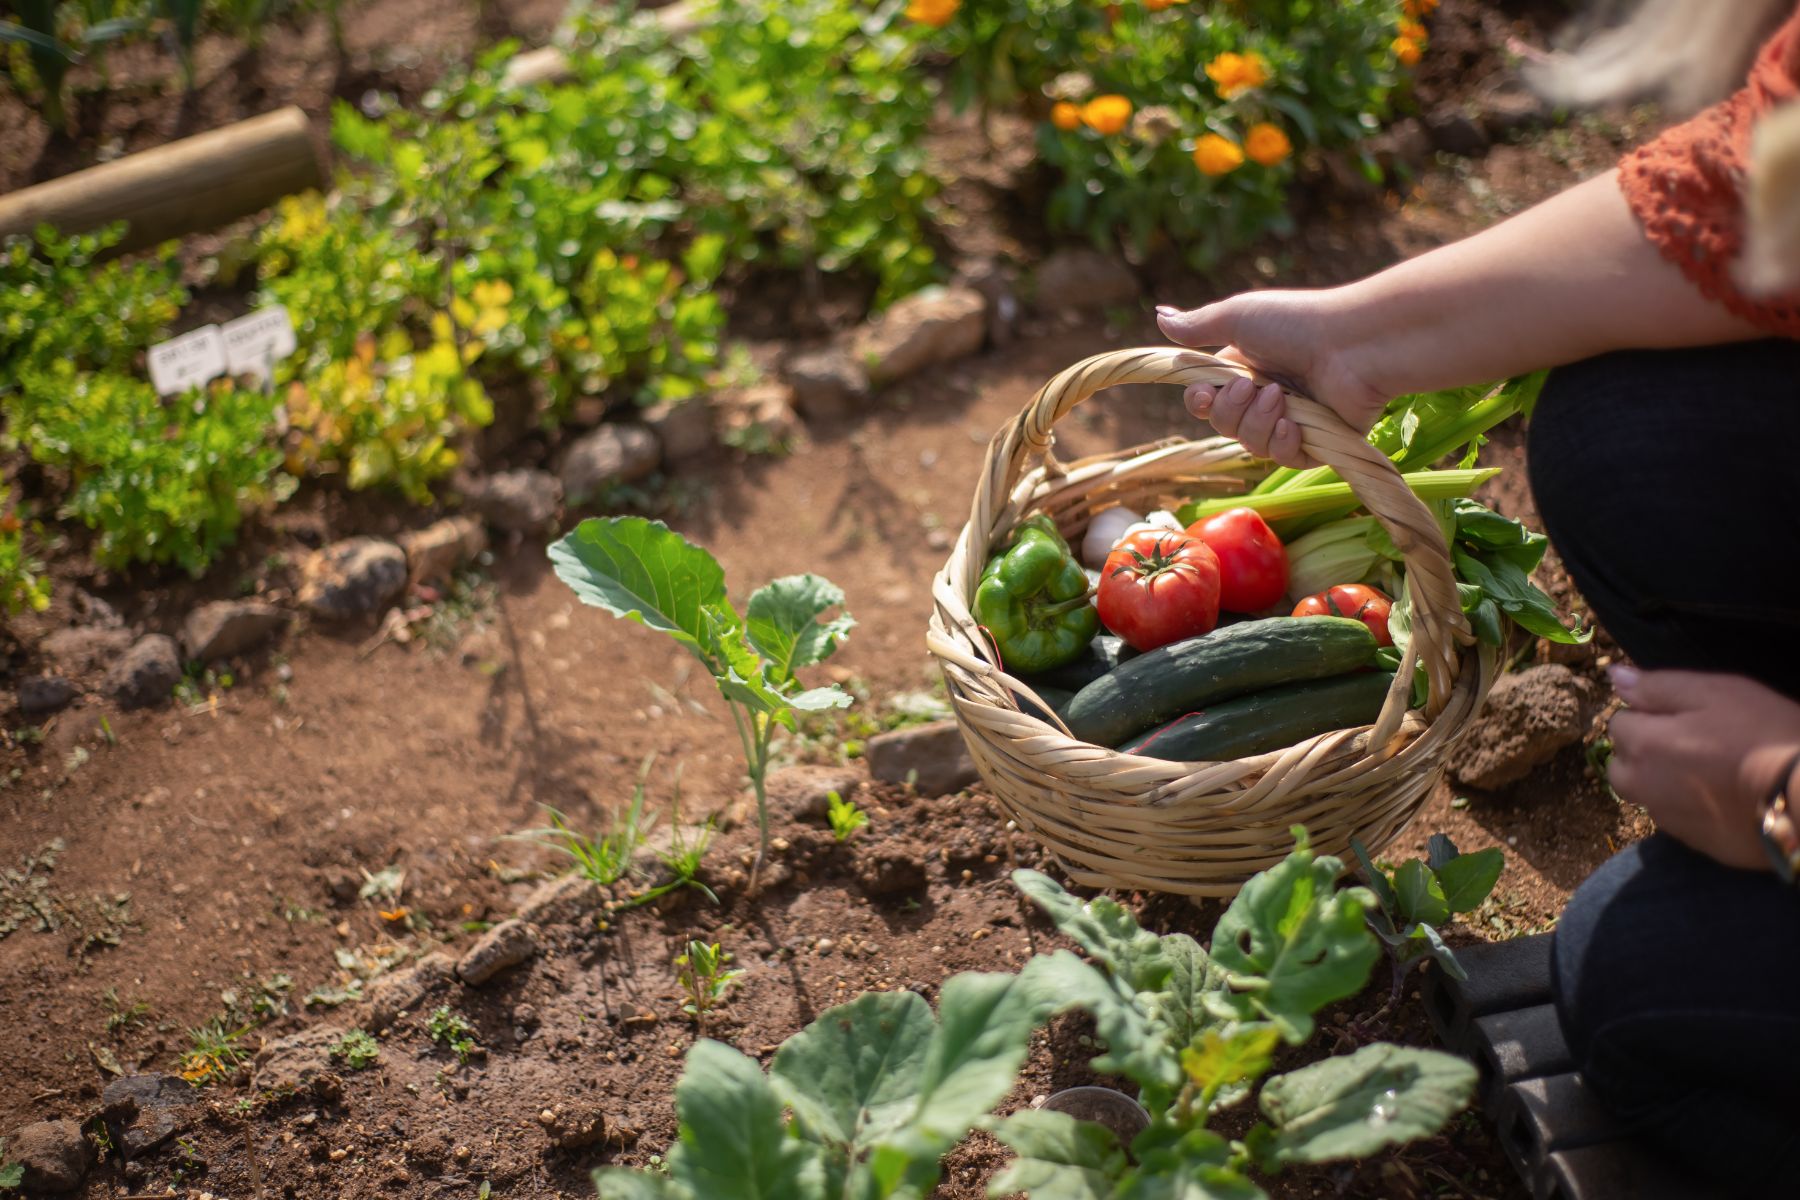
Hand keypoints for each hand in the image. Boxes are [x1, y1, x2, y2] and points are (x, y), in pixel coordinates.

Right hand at [1156, 289, 1392, 468]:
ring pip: (1250, 444)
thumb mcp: (1239, 317)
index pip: (1206, 400)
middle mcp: (1266, 396)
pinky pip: (1284, 458)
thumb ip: (1197, 325)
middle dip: (1230, 411)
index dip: (1199, 403)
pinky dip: (1283, 444)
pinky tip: (1294, 426)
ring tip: (1282, 398)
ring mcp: (1292, 421)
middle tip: (1251, 388)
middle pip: (1223, 425)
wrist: (1354, 344)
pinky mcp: (1317, 442)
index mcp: (1245, 369)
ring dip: (1258, 423)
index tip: (1202, 395)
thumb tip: (1159, 315)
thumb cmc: (1298, 323)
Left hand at [1607, 666, 1799, 870]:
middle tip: (1687, 744)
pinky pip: (1677, 821)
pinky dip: (1687, 808)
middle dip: (1640, 753)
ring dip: (1659, 782)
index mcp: (1644, 745)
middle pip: (1621, 766)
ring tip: (1705, 771)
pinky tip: (1720, 798)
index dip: (1647, 715)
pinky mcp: (1697, 844)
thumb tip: (1614, 675)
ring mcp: (1669, 820)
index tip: (1681, 715)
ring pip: (1646, 796)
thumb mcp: (1714, 693)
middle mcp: (1644, 787)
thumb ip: (1657, 686)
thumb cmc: (1763, 733)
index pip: (1619, 724)